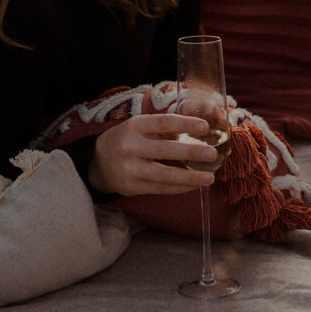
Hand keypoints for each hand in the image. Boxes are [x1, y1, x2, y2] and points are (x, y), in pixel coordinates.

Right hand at [85, 113, 216, 196]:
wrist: (98, 162)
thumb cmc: (129, 140)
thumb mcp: (140, 128)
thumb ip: (165, 129)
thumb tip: (201, 131)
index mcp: (135, 126)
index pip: (163, 122)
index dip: (185, 124)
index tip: (205, 127)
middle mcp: (131, 146)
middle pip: (165, 150)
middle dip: (191, 152)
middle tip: (212, 154)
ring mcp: (130, 168)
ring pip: (164, 175)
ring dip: (189, 177)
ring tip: (209, 178)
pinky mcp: (131, 187)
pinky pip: (160, 188)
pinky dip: (179, 188)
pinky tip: (194, 185)